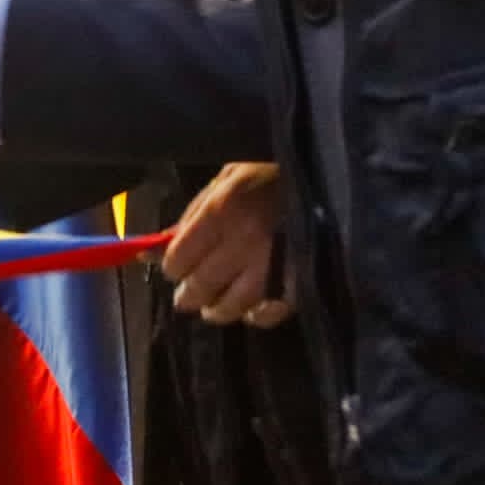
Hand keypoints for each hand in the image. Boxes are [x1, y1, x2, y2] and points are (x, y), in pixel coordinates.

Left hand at [164, 163, 291, 325]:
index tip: (175, 267)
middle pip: (202, 285)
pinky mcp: (300, 281)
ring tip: (213, 306)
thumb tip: (155, 250)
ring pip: (233, 305)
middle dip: (189, 294)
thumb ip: (192, 215)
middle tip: (188, 296)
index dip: (172, 266)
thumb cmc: (272, 169)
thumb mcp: (227, 178)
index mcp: (223, 209)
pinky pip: (270, 312)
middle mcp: (245, 240)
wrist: (329, 169)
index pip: (180, 258)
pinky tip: (249, 309)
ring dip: (217, 310)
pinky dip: (255, 316)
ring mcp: (275, 264)